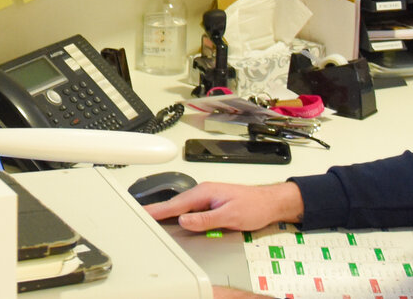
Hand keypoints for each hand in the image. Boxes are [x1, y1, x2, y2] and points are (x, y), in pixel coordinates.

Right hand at [143, 181, 301, 232]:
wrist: (270, 203)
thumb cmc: (255, 206)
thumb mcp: (230, 216)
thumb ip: (205, 219)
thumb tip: (184, 220)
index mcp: (206, 192)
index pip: (177, 204)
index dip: (158, 210)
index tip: (144, 213)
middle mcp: (205, 192)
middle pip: (176, 204)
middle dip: (158, 210)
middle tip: (142, 216)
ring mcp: (208, 197)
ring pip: (183, 206)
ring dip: (168, 211)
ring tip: (153, 218)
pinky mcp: (211, 203)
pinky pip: (191, 209)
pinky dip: (179, 213)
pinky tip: (174, 218)